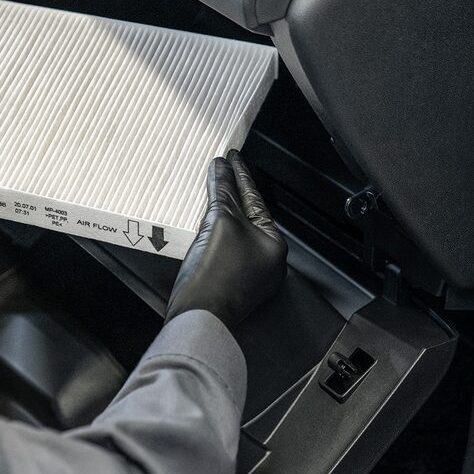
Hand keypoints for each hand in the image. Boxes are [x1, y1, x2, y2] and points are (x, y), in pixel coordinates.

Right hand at [165, 150, 286, 334]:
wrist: (198, 314)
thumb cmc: (216, 274)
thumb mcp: (220, 222)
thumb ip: (223, 191)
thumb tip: (221, 168)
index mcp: (274, 244)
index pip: (255, 200)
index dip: (240, 176)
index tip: (231, 158)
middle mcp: (267, 260)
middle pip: (247, 216)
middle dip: (232, 194)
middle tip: (221, 170)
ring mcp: (250, 273)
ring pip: (235, 232)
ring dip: (222, 212)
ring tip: (212, 192)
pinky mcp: (230, 282)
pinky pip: (225, 247)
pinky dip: (215, 231)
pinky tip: (203, 224)